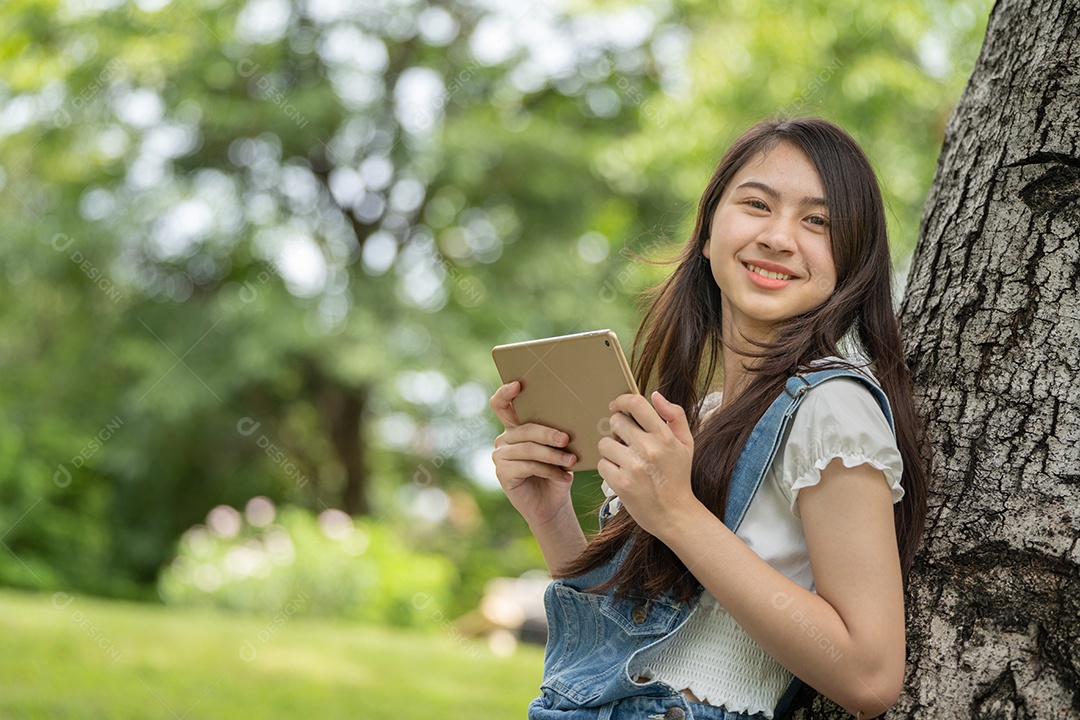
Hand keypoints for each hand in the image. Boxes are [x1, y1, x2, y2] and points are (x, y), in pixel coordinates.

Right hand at [490, 381, 577, 528]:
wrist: (552, 504)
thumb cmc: (556, 472)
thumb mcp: (558, 450)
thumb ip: (556, 434)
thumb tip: (571, 422)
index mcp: (515, 428)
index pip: (501, 405)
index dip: (505, 393)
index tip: (517, 385)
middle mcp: (504, 439)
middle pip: (524, 429)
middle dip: (547, 433)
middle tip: (566, 439)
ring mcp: (500, 456)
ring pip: (529, 449)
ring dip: (553, 455)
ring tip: (572, 461)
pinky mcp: (503, 473)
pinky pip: (528, 466)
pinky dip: (549, 470)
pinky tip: (564, 476)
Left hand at [597, 391, 697, 537]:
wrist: (675, 514)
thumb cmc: (678, 476)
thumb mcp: (686, 444)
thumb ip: (675, 416)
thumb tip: (656, 395)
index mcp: (665, 437)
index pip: (636, 404)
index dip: (622, 400)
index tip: (616, 406)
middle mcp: (649, 449)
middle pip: (616, 422)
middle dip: (617, 430)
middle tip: (626, 442)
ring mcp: (633, 466)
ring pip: (605, 443)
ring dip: (611, 450)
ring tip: (625, 461)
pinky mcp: (620, 483)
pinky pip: (601, 464)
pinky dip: (608, 468)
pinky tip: (621, 474)